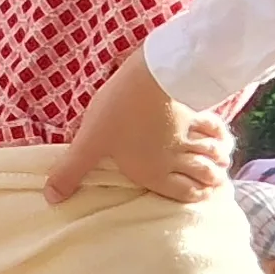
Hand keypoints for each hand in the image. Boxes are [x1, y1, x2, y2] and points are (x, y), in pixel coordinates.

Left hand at [45, 53, 227, 205]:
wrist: (153, 74)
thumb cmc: (120, 111)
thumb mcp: (90, 142)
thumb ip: (72, 172)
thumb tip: (51, 199)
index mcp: (154, 172)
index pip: (184, 193)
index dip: (196, 198)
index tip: (203, 199)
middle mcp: (178, 158)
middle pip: (205, 176)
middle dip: (212, 183)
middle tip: (216, 185)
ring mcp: (191, 135)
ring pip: (214, 155)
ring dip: (219, 162)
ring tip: (222, 165)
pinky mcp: (198, 110)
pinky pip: (216, 128)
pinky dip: (223, 136)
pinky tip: (223, 136)